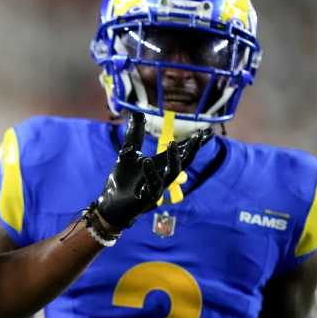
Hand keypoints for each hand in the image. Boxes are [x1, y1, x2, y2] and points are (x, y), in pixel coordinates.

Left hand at [95, 112, 210, 229]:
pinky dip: (150, 173)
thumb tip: (137, 112)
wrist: (111, 204)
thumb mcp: (128, 153)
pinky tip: (146, 161)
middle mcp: (162, 176)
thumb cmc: (122, 180)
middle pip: (184, 162)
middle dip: (192, 149)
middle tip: (199, 136)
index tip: (206, 132)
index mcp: (160, 165)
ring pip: (172, 174)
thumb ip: (135, 134)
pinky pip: (152, 185)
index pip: (180, 152)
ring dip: (174, 159)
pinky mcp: (148, 199)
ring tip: (172, 143)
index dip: (192, 143)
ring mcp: (157, 188)